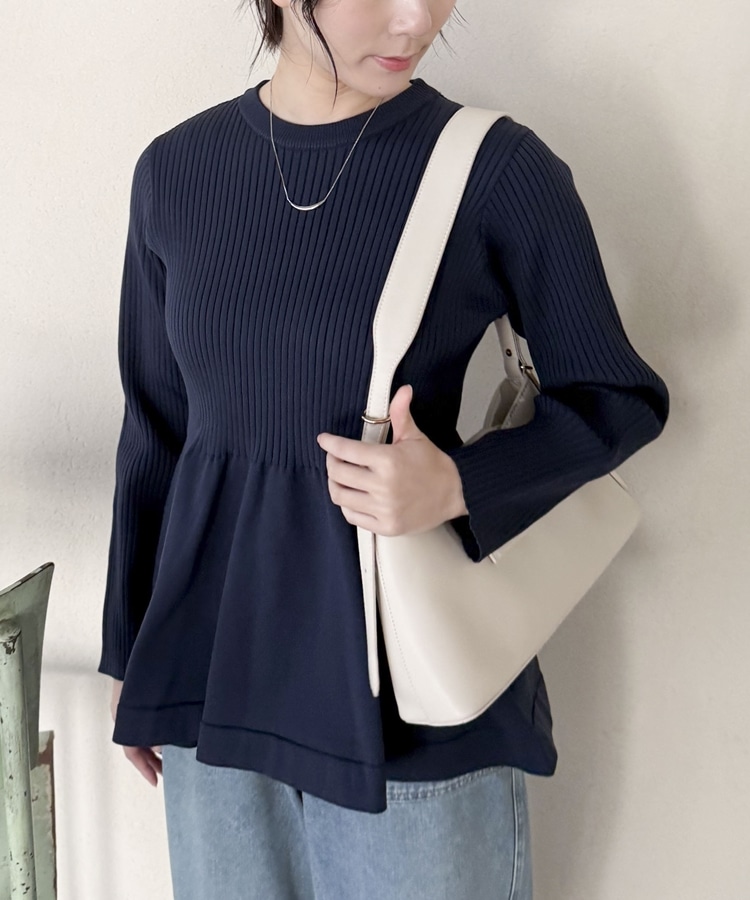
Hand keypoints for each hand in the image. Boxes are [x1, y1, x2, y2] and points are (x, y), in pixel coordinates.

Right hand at [110, 677, 162, 786]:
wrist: (128, 656)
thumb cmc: (134, 677)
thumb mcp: (140, 708)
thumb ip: (150, 728)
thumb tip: (161, 749)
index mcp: (124, 724)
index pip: (133, 753)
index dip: (144, 768)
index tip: (155, 781)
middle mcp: (127, 721)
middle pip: (139, 748)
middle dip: (152, 762)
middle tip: (166, 773)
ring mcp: (132, 713)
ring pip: (143, 737)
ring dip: (155, 748)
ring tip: (171, 757)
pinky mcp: (140, 704)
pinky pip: (147, 725)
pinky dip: (156, 734)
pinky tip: (169, 735)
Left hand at [317, 384, 467, 535]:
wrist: (456, 494)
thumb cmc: (433, 466)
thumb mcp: (415, 437)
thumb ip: (401, 414)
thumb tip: (403, 390)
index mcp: (388, 461)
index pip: (346, 450)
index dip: (330, 443)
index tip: (324, 440)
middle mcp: (384, 486)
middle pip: (337, 474)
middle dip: (331, 462)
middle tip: (334, 457)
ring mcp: (384, 509)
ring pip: (340, 496)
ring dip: (335, 484)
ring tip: (340, 476)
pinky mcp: (386, 526)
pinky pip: (352, 515)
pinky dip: (347, 504)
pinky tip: (353, 495)